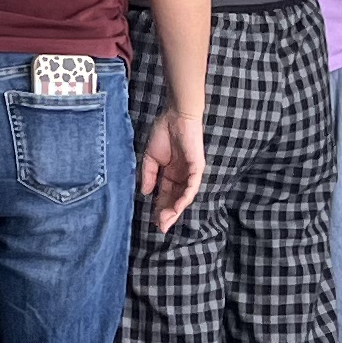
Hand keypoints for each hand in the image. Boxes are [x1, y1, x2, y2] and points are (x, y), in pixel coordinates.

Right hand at [138, 107, 204, 228]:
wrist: (175, 115)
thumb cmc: (164, 132)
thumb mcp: (150, 157)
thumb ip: (148, 175)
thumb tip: (144, 193)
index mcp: (170, 174)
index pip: (165, 195)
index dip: (159, 208)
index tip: (153, 221)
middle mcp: (181, 176)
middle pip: (175, 199)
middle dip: (167, 214)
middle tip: (160, 227)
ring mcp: (190, 173)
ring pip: (184, 197)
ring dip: (175, 210)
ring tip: (166, 221)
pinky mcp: (197, 168)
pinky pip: (192, 187)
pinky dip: (185, 198)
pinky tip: (177, 208)